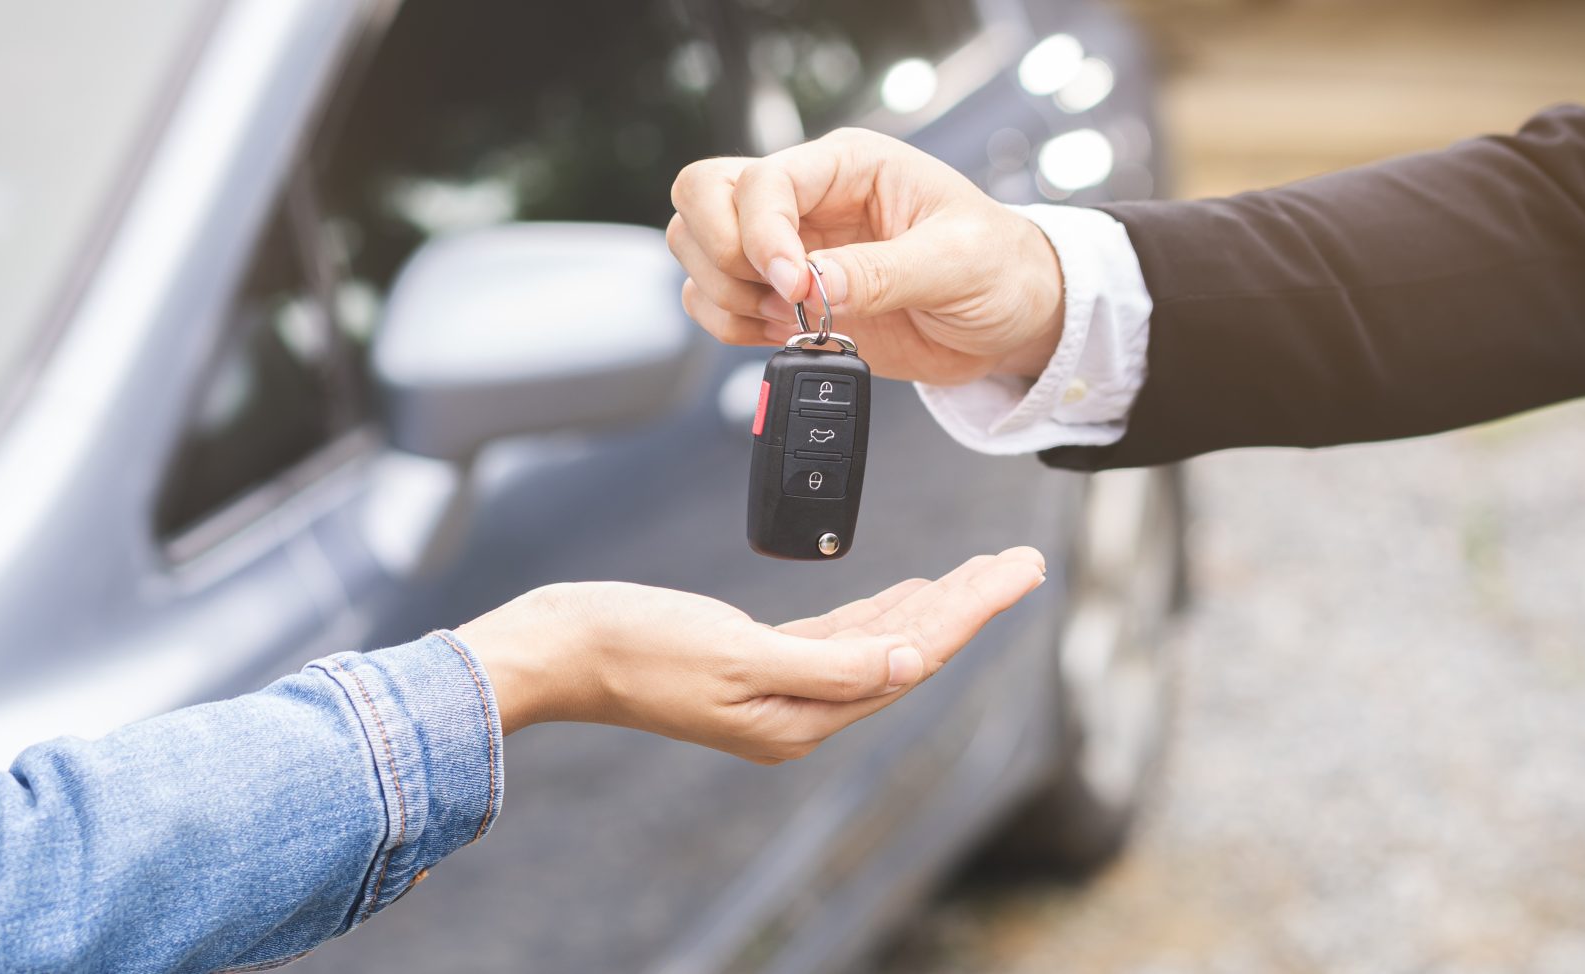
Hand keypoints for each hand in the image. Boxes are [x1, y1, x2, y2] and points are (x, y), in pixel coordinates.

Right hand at [454, 548, 1045, 763]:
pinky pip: (839, 639)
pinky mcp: (756, 664)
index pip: (910, 659)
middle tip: (1021, 561)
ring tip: (985, 573)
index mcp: (801, 718)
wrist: (563, 647)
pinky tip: (905, 593)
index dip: (970, 612)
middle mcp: (800, 713)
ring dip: (931, 606)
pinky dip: (879, 613)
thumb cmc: (638, 645)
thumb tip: (910, 665)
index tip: (1017, 571)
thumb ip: (829, 663)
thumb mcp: (738, 651)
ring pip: (879, 644)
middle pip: (907, 653)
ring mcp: (778, 692)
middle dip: (966, 605)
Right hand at [667, 128, 1066, 384]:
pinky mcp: (781, 296)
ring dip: (726, 294)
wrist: (1011, 318)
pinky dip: (732, 326)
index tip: (796, 286)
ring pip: (696, 249)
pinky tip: (785, 335)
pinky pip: (714, 301)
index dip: (762, 234)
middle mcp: (807, 198)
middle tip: (777, 295)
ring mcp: (787, 246)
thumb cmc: (999, 267)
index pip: (762, 179)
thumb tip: (814, 285)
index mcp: (847, 165)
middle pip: (702, 195)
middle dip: (722, 253)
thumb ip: (883, 272)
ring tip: (791, 319)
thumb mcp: (958, 262)